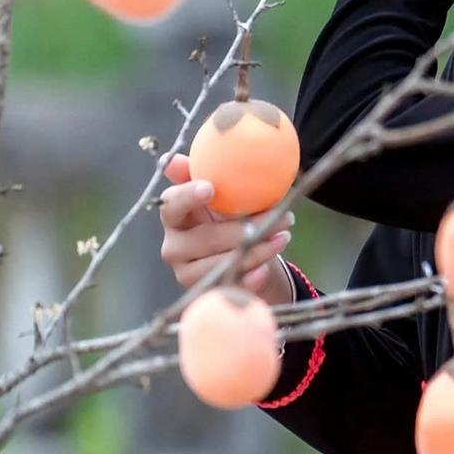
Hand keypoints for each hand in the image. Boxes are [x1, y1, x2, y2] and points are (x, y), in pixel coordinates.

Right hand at [158, 153, 293, 303]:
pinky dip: (250, 279)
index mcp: (174, 217)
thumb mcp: (224, 195)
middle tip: (279, 217)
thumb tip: (172, 160)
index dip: (187, 196)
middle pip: (205, 238)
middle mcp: (174, 247)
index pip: (171, 206)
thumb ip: (204, 173)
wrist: (244, 255)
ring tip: (283, 236)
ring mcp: (187, 274)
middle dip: (244, 228)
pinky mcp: (205, 293)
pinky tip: (265, 270)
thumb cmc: (230, 216)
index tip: (210, 188)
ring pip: (220, 263)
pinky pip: (230, 287)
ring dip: (257, 251)